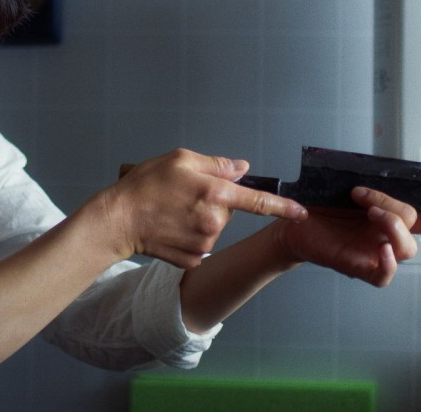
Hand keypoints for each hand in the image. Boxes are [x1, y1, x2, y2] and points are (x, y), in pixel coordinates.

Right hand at [97, 149, 307, 268]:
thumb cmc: (145, 185)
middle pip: (227, 210)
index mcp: (215, 192)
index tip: (302, 213)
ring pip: (213, 228)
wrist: (118, 220)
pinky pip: (199, 245)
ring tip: (171, 211)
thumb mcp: (180, 160)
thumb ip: (216, 164)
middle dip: (212, 202)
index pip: (257, 201)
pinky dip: (188, 237)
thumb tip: (242, 169)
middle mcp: (214, 220)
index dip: (283, 207)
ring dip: (200, 219)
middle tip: (183, 195)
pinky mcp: (192, 259)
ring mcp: (204, 243)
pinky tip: (169, 229)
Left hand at [268, 187, 420, 286]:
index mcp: (387, 216)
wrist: (293, 223)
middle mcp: (385, 235)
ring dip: (393, 227)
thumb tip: (379, 176)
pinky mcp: (359, 267)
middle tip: (364, 198)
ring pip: (406, 249)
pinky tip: (381, 250)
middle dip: (393, 206)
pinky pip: (384, 276)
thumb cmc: (319, 207)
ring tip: (370, 216)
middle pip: (413, 225)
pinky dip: (388, 264)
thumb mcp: (344, 188)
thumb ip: (368, 185)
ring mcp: (375, 252)